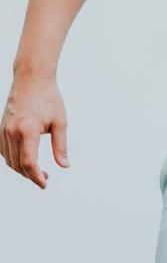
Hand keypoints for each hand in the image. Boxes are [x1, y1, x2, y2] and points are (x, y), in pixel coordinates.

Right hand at [1, 73, 68, 188]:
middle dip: (30, 175)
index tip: (44, 184)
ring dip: (21, 169)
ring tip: (37, 170)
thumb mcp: (60, 122)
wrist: (32, 78)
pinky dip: (12, 159)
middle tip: (45, 178)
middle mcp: (12, 132)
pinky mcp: (2, 127)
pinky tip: (24, 159)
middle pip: (17, 164)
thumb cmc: (48, 97)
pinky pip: (3, 150)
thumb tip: (64, 165)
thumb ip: (60, 146)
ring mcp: (4, 130)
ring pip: (8, 159)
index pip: (29, 163)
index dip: (36, 177)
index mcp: (27, 131)